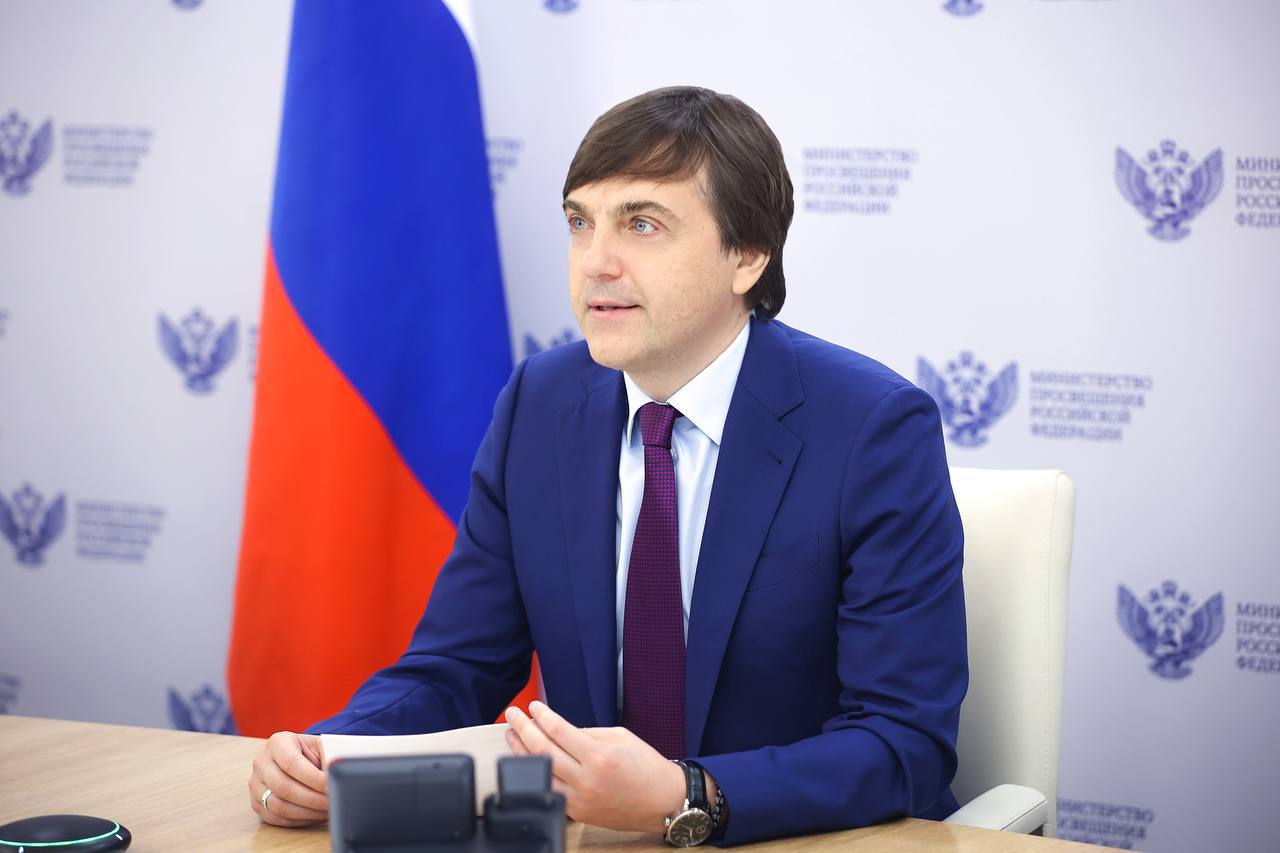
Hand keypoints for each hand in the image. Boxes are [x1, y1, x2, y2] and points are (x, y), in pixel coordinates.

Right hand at [248, 731, 328, 826]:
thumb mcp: (321, 746)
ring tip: (326, 811)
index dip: (312, 778)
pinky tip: (315, 816)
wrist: (297, 757)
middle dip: (312, 799)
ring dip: (306, 812)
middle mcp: (262, 762)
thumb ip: (328, 759)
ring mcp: (256, 784)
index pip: (291, 763)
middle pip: (283, 787)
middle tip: (332, 803)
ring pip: (278, 806)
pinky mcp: (256, 803)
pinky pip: (275, 818)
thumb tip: (335, 778)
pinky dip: (298, 820)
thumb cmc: (311, 752)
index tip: (331, 787)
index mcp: (278, 742)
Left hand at [504, 701, 686, 832]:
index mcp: (599, 756)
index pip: (559, 731)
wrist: (663, 801)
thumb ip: (587, 733)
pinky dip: (535, 775)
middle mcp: (586, 779)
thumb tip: (560, 730)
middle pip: (542, 750)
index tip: (533, 706)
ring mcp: (580, 799)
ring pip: (539, 773)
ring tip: (511, 736)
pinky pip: (549, 791)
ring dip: (520, 753)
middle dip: (523, 729)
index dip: (542, 716)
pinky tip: (526, 762)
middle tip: (512, 715)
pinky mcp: (578, 813)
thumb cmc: (646, 767)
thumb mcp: (620, 737)